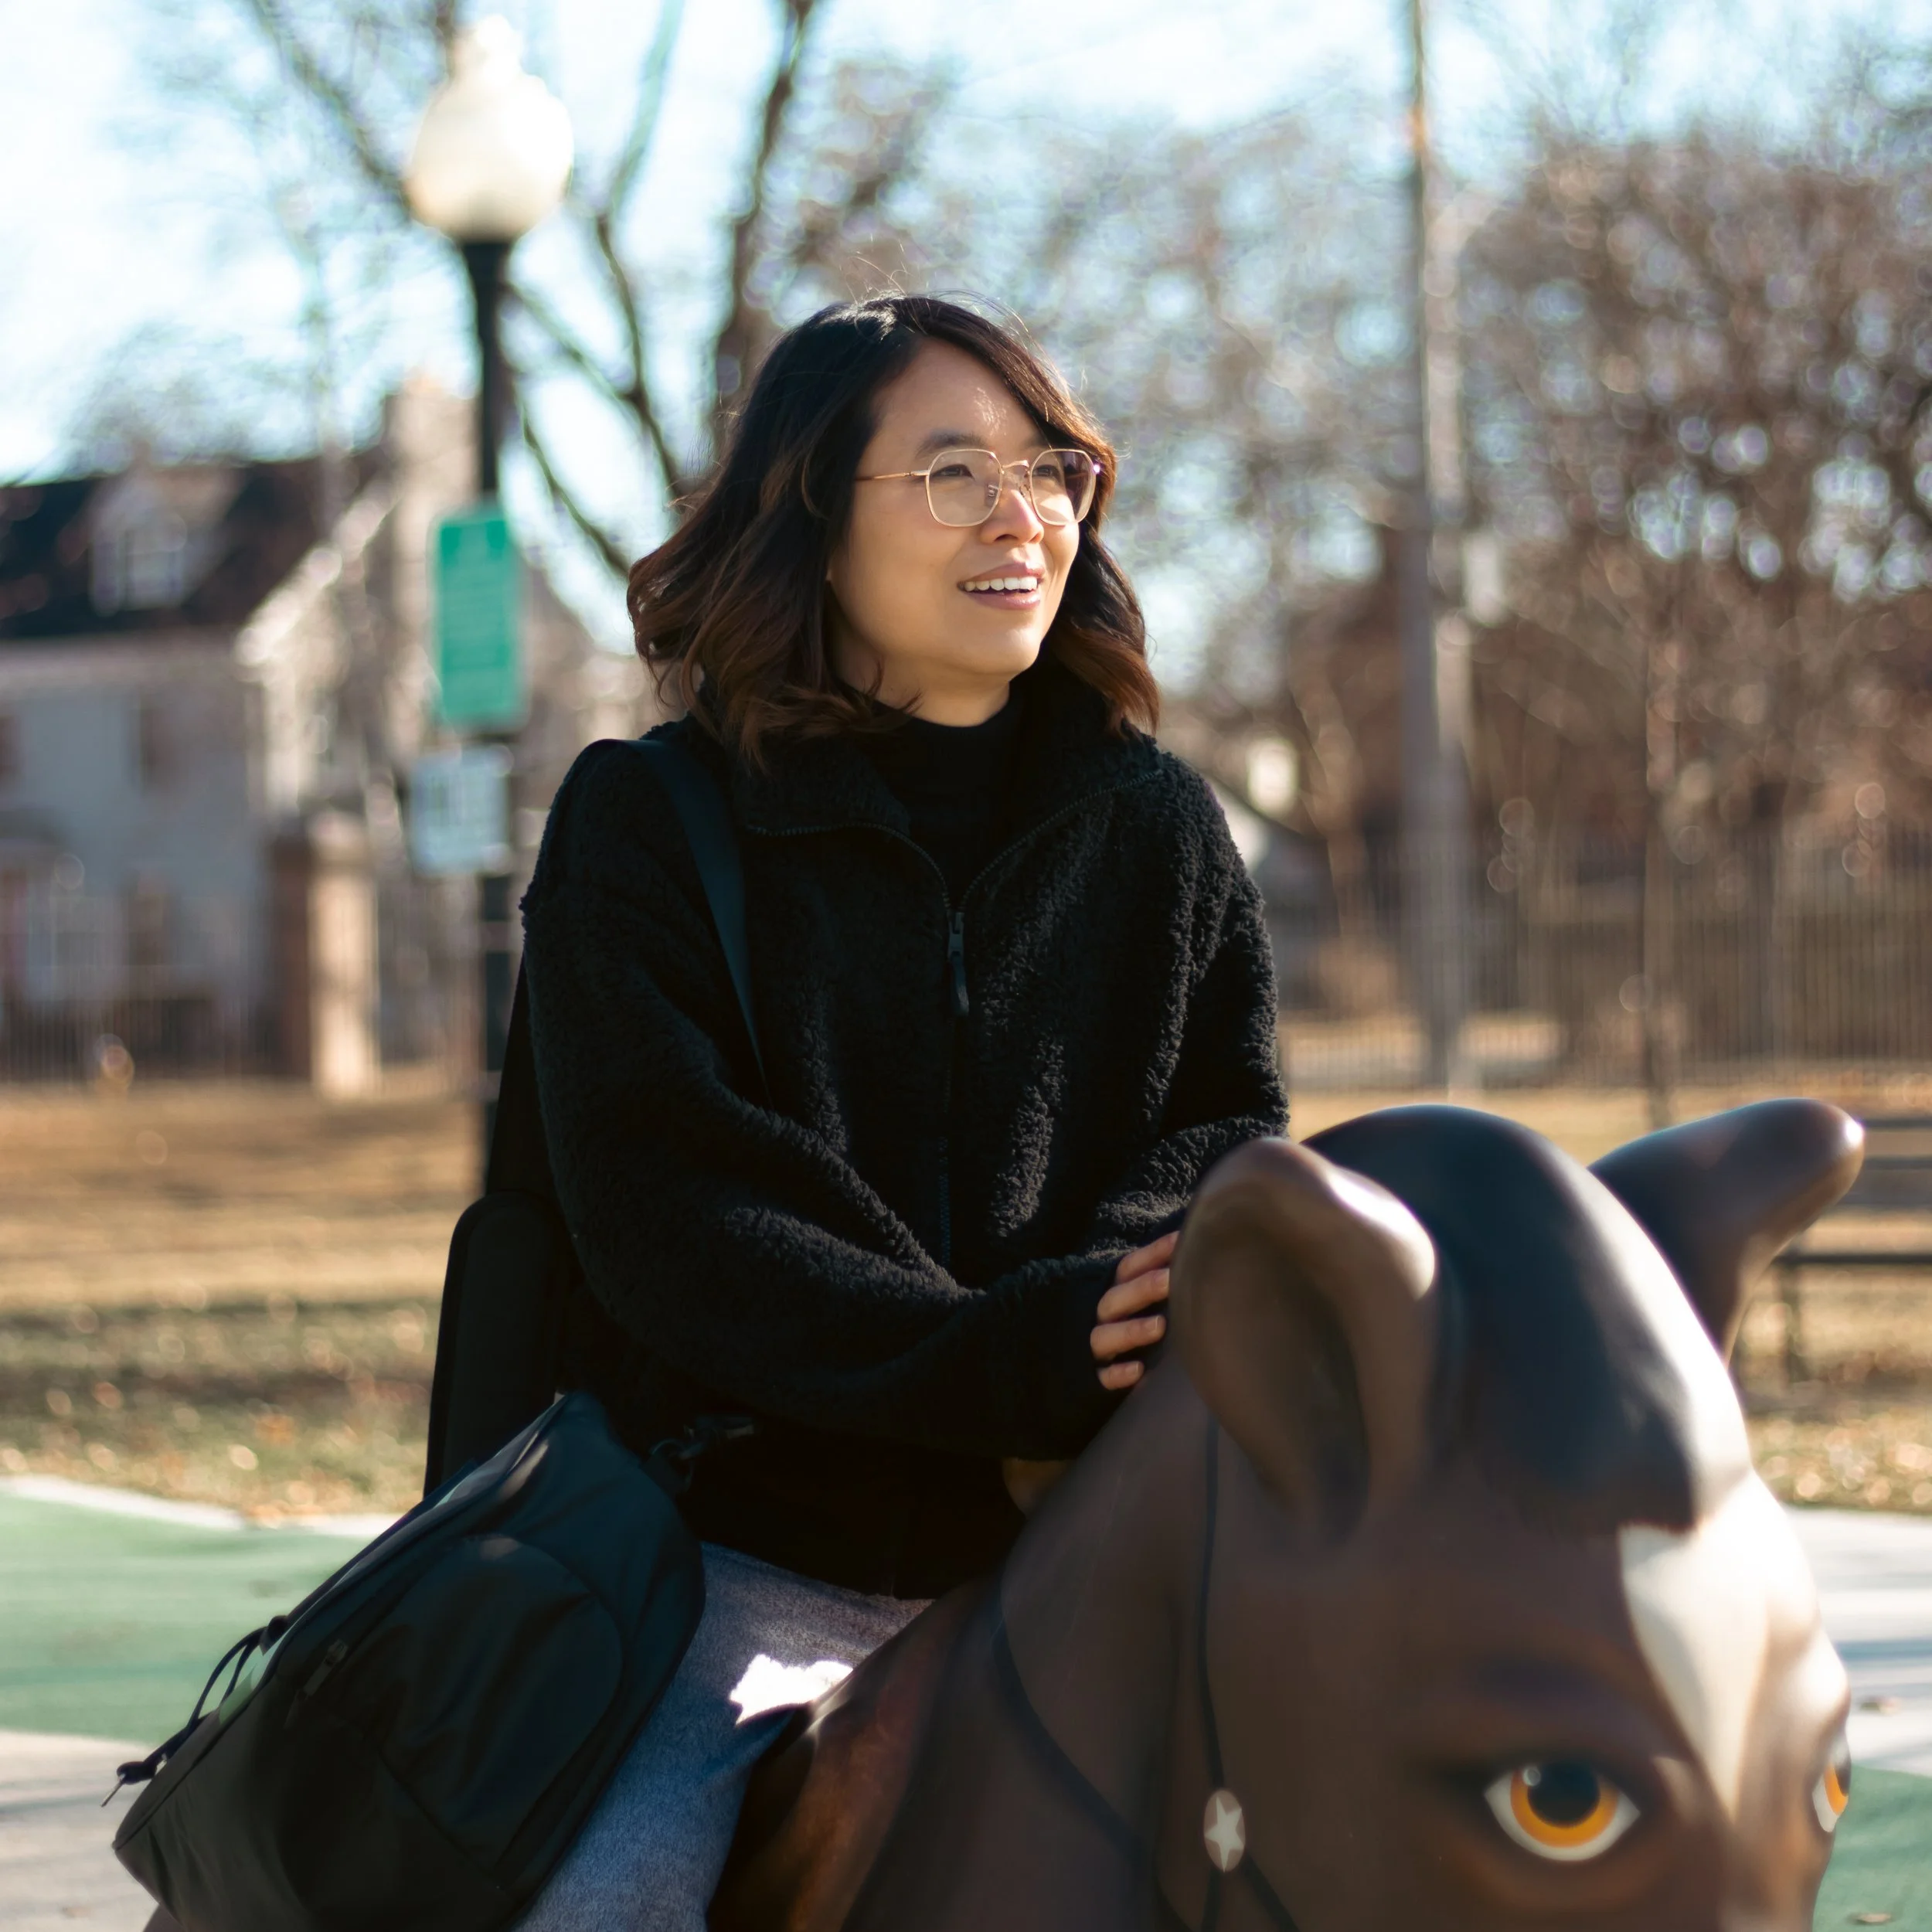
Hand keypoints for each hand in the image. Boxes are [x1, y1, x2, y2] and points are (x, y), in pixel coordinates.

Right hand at [1091, 1230, 1175, 1390]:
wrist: (1079, 1358)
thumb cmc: (1125, 1322)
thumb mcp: (1134, 1296)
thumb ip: (1158, 1276)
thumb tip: (1190, 1247)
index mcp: (1114, 1291)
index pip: (1128, 1268)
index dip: (1152, 1254)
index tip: (1179, 1241)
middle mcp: (1102, 1315)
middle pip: (1116, 1298)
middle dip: (1142, 1288)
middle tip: (1170, 1279)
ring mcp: (1096, 1345)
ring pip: (1105, 1335)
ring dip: (1131, 1330)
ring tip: (1160, 1326)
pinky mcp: (1093, 1376)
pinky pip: (1102, 1376)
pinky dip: (1118, 1373)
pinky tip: (1138, 1370)